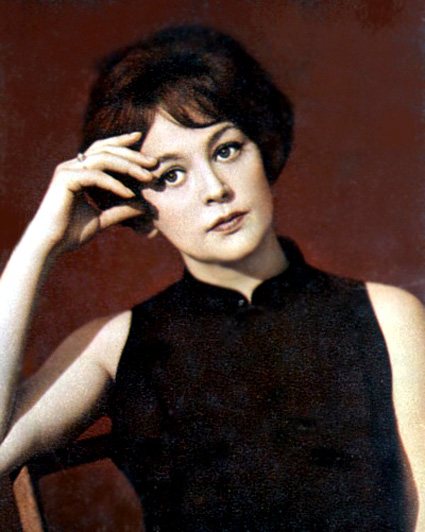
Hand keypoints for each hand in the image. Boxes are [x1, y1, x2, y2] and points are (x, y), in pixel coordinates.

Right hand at [29, 132, 156, 255]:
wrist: (50, 246)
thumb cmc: (71, 233)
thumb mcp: (103, 219)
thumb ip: (121, 210)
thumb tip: (145, 206)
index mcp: (79, 171)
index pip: (103, 150)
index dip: (122, 143)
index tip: (141, 139)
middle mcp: (72, 166)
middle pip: (106, 150)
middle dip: (132, 155)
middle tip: (153, 163)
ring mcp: (67, 170)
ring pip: (103, 158)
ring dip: (128, 166)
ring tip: (147, 178)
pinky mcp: (65, 179)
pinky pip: (96, 175)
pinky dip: (115, 184)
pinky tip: (129, 193)